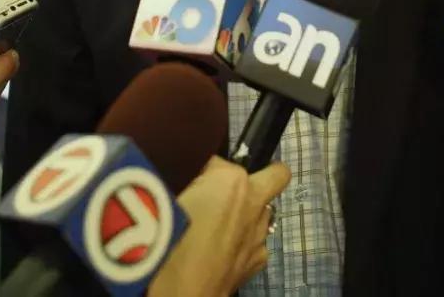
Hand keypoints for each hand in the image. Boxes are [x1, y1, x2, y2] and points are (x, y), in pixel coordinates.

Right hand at [150, 158, 290, 296]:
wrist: (179, 289)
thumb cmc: (167, 237)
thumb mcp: (168, 192)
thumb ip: (191, 180)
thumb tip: (195, 179)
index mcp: (232, 180)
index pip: (224, 159)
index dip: (212, 166)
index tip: (202, 175)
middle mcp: (254, 202)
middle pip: (276, 176)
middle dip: (264, 176)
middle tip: (235, 189)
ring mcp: (259, 235)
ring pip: (266, 212)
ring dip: (249, 214)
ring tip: (219, 227)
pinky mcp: (257, 262)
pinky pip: (258, 242)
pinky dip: (245, 242)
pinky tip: (222, 251)